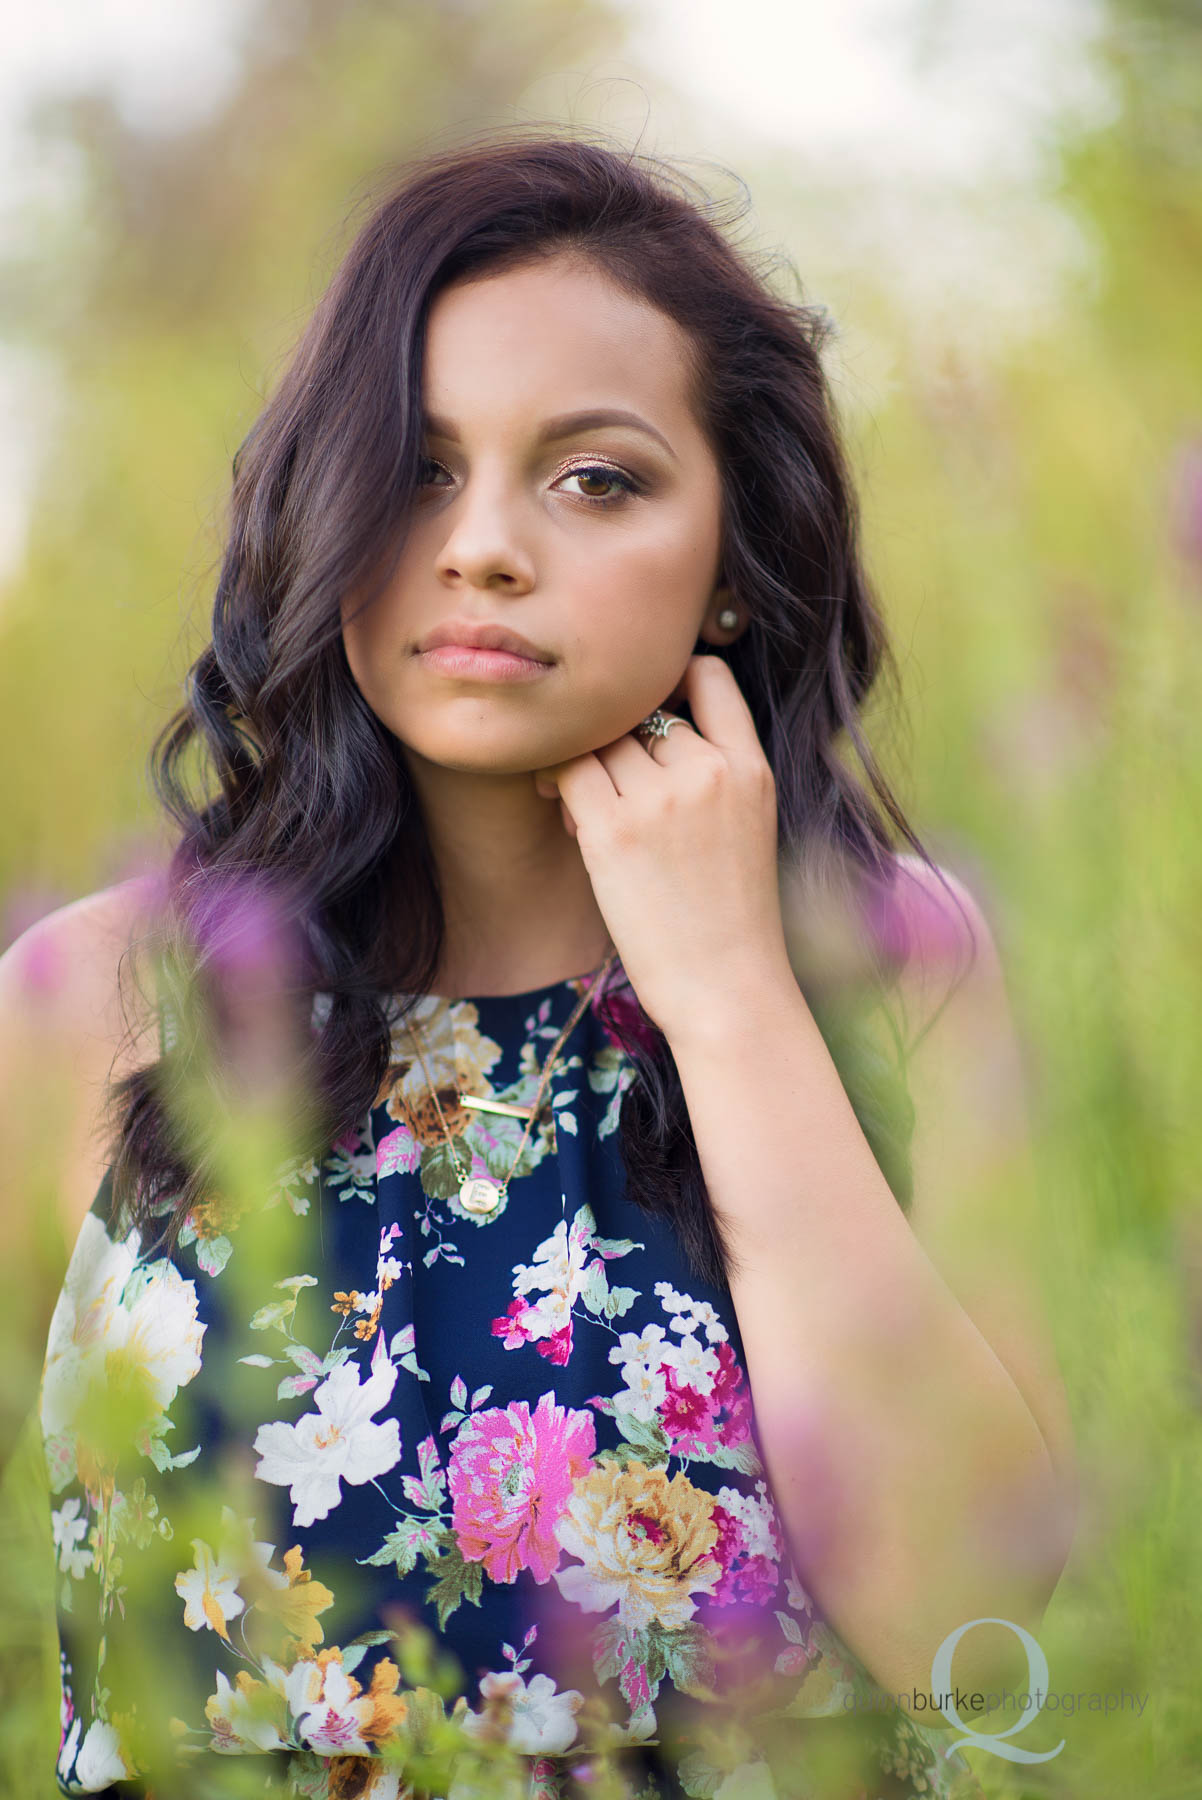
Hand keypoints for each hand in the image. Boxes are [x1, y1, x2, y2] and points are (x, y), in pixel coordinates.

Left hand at [532, 655, 792, 1040]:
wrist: (728, 988)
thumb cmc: (732, 920)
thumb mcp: (748, 826)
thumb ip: (712, 773)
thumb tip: (641, 736)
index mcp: (751, 766)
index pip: (708, 674)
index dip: (669, 682)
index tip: (647, 720)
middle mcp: (709, 770)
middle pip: (640, 712)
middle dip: (617, 738)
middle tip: (606, 783)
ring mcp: (660, 798)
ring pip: (600, 740)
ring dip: (584, 761)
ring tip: (583, 808)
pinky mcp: (613, 831)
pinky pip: (569, 770)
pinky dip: (557, 781)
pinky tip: (564, 812)